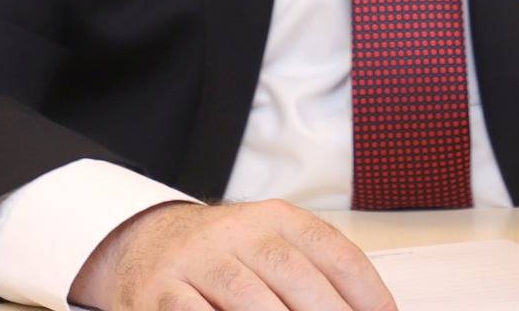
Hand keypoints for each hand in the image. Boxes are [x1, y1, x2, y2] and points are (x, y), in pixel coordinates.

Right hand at [70, 198, 396, 310]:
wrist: (147, 242)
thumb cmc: (226, 256)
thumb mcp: (270, 246)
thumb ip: (314, 272)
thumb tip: (371, 309)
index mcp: (276, 217)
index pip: (331, 250)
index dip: (364, 288)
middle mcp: (239, 230)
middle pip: (293, 273)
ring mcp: (198, 259)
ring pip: (247, 295)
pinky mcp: (161, 291)